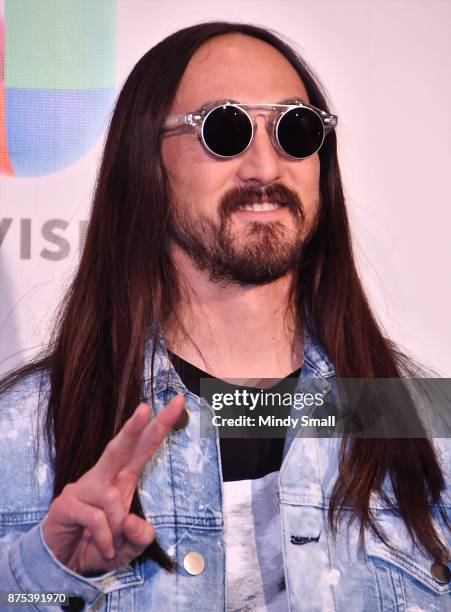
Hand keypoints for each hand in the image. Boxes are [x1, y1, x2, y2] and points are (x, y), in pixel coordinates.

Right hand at [42, 395, 184, 575]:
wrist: (64, 565)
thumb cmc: (100, 546)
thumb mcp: (131, 547)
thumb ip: (140, 537)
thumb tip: (131, 521)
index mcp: (123, 479)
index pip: (144, 447)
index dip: (160, 425)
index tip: (178, 402)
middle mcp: (103, 478)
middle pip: (119, 448)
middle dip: (132, 428)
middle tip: (143, 408)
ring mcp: (82, 488)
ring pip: (111, 498)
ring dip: (117, 529)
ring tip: (111, 544)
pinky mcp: (66, 504)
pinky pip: (96, 520)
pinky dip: (104, 539)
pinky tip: (102, 547)